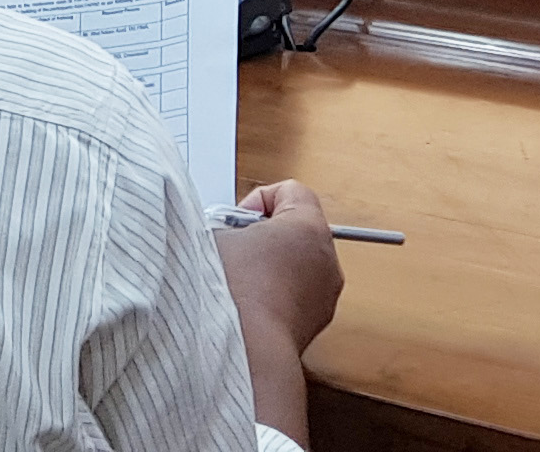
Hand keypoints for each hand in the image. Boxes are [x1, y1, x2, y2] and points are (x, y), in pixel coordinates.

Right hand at [215, 179, 345, 444]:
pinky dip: (272, 296)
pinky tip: (243, 306)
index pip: (291, 191)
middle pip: (294, 230)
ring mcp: (324, 295)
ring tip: (234, 281)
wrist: (244, 349)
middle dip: (261, 235)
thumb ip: (222, 224)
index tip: (235, 221)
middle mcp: (327, 259)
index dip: (258, 199)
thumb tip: (219, 232)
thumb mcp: (213, 236)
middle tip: (231, 248)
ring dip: (266, 268)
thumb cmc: (232, 290)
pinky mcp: (314, 324)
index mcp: (308, 227)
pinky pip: (294, 296)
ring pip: (294, 265)